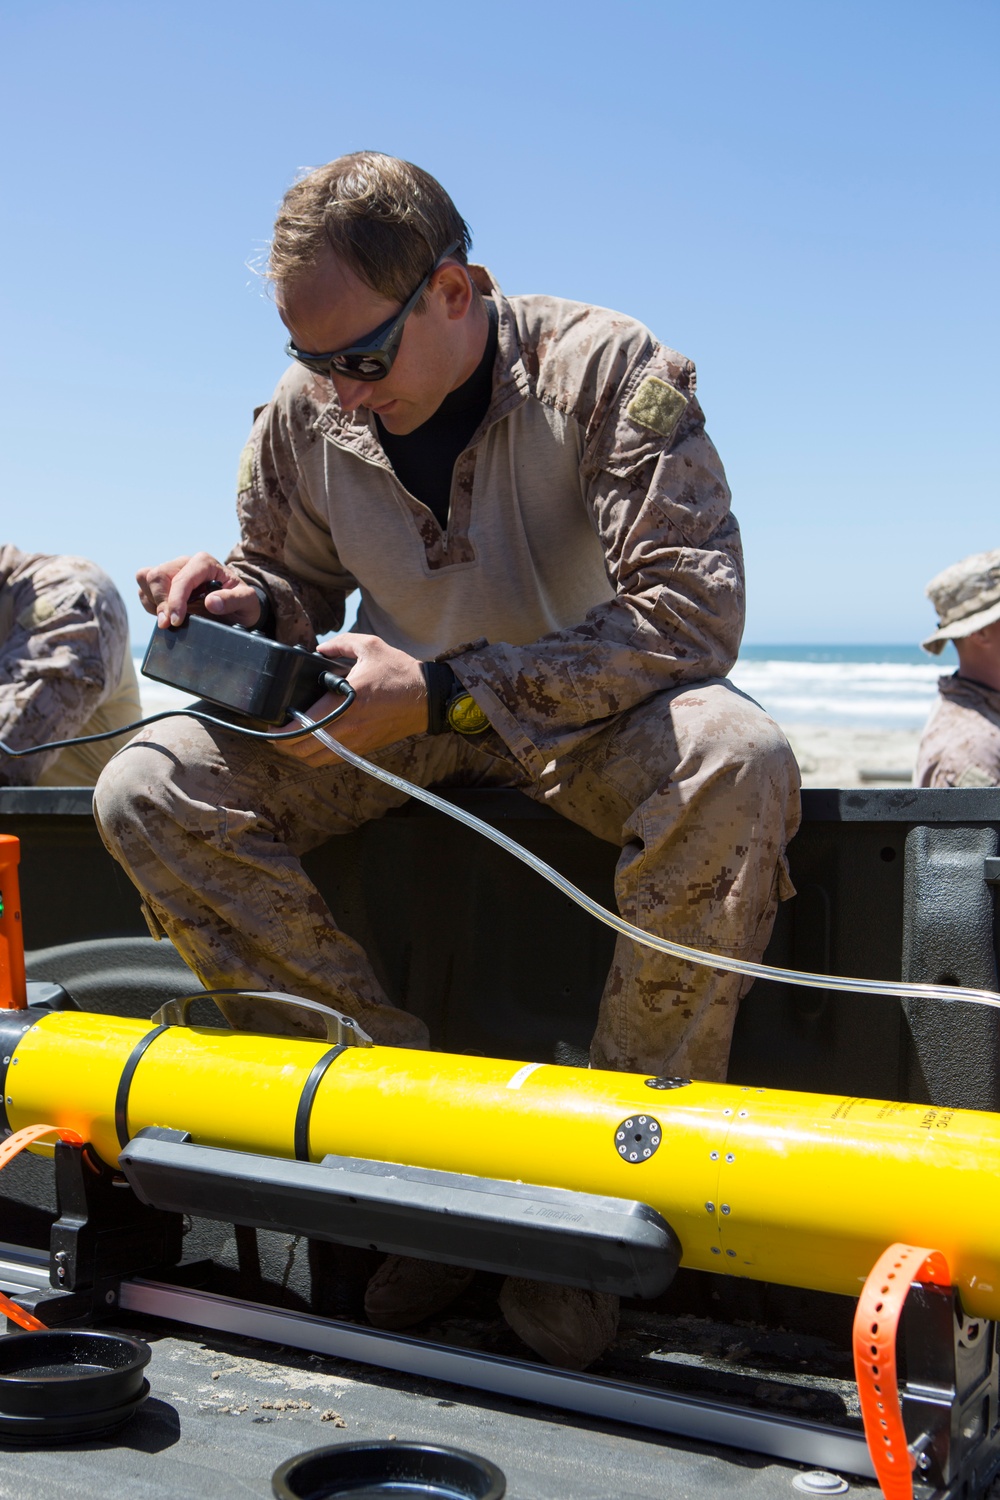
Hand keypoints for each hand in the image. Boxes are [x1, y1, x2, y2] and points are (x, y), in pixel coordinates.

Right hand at [137, 552, 262, 629]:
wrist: (238, 607)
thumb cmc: (243, 603)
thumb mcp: (247, 602)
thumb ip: (233, 600)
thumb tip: (211, 602)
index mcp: (204, 563)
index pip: (181, 578)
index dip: (175, 601)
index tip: (176, 622)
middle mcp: (184, 563)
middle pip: (157, 575)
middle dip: (160, 602)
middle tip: (170, 625)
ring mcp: (172, 571)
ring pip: (145, 578)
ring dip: (153, 601)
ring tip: (170, 618)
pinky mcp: (163, 583)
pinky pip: (143, 589)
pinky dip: (149, 604)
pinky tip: (166, 615)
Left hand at [274, 633, 427, 765]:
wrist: (428, 698)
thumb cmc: (400, 672)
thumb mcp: (370, 646)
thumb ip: (340, 644)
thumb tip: (319, 649)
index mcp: (348, 701)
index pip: (307, 724)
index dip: (283, 731)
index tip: (272, 726)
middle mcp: (350, 726)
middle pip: (306, 750)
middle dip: (285, 746)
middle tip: (276, 734)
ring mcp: (357, 740)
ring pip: (317, 760)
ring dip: (299, 754)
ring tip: (290, 740)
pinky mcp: (364, 747)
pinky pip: (333, 759)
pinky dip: (317, 756)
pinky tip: (313, 742)